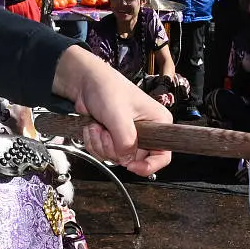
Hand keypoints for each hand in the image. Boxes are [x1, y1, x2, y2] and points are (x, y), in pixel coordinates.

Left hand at [53, 44, 171, 174]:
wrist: (86, 83)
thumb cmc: (107, 88)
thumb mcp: (118, 114)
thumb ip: (125, 140)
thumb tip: (127, 159)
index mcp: (158, 123)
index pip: (163, 155)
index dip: (148, 165)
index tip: (131, 165)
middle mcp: (146, 132)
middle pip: (133, 159)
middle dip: (114, 147)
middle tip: (107, 129)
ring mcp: (128, 137)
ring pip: (115, 158)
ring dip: (101, 143)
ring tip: (100, 124)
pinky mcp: (113, 139)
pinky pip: (103, 154)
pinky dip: (94, 142)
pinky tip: (95, 126)